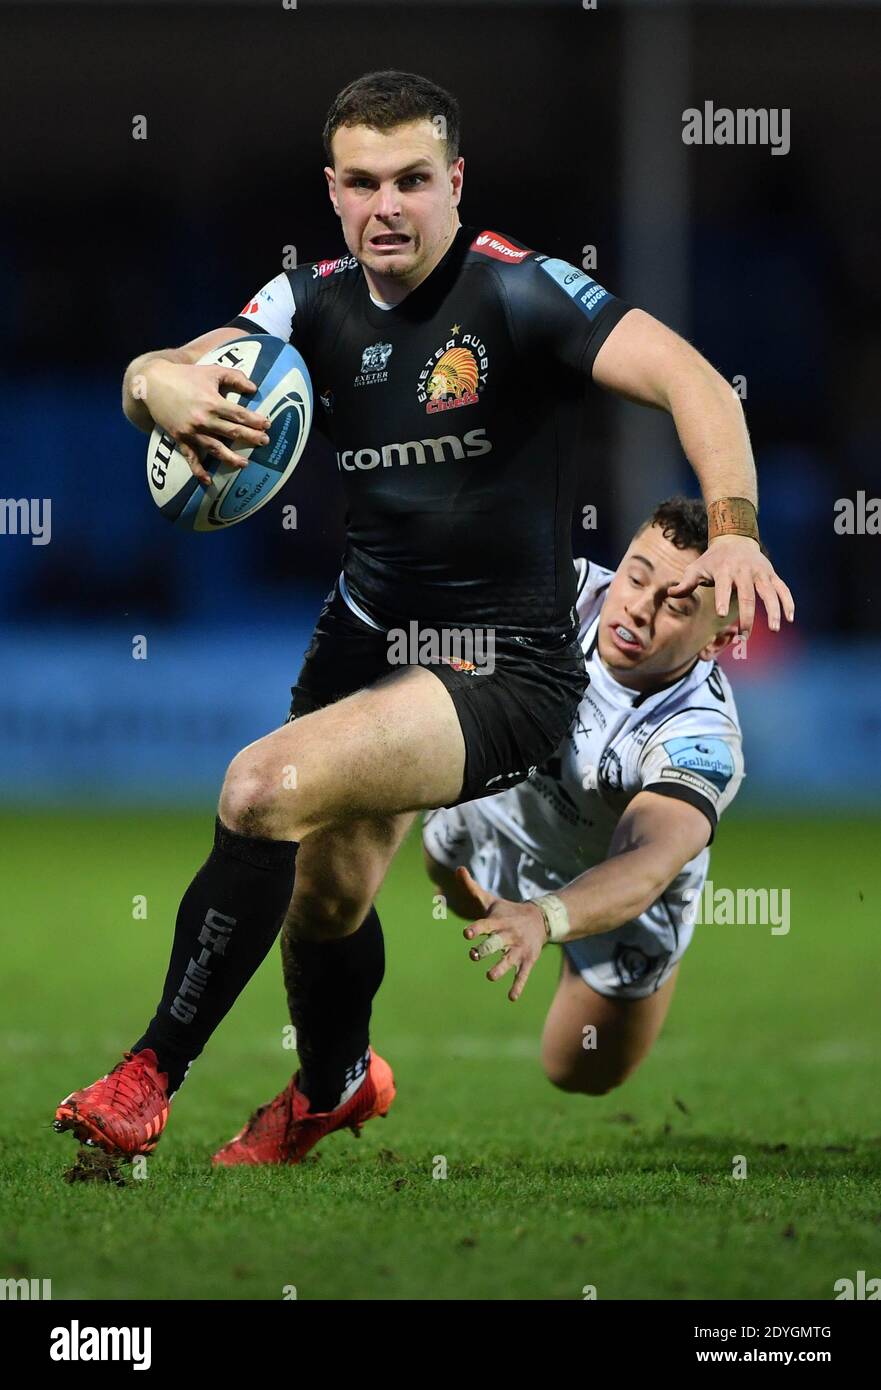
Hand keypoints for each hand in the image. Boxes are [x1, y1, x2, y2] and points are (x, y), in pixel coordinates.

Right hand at [135, 360, 270, 483]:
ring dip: (231, 458)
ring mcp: (191, 431)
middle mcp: (203, 419)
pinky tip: (208, 480)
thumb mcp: (212, 370)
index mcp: (212, 402)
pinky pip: (191, 457)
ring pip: (216, 448)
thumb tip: (254, 389)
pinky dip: (199, 470)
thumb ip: (234, 377)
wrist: (153, 384)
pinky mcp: (180, 439)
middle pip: (232, 432)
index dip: (255, 421)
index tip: (267, 425)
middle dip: (251, 438)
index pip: (239, 414)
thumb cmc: (186, 376)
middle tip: (265, 442)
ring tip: (245, 464)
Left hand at [458, 866, 547, 1001]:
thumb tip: (458, 868)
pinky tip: (511, 997)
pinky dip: (518, 986)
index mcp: (498, 922)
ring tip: (490, 976)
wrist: (541, 919)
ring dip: (499, 969)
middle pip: (495, 944)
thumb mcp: (490, 899)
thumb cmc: (508, 911)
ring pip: (508, 961)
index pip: (485, 925)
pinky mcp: (527, 960)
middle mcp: (508, 936)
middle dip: (485, 950)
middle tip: (474, 955)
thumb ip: (472, 887)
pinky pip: (522, 975)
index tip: (467, 934)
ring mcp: (518, 949)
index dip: (476, 929)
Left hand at [667, 535, 794, 637]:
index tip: (723, 615)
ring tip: (774, 629)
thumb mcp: (696, 567)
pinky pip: (783, 589)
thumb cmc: (713, 559)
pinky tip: (790, 619)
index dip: (722, 599)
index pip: (723, 586)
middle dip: (747, 615)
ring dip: (773, 611)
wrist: (736, 539)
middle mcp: (744, 571)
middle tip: (745, 635)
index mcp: (724, 570)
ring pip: (770, 592)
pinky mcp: (772, 575)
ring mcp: (761, 573)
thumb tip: (669, 593)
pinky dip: (788, 602)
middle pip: (747, 594)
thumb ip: (686, 583)